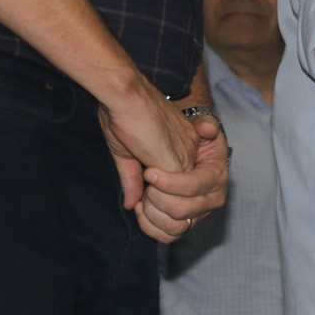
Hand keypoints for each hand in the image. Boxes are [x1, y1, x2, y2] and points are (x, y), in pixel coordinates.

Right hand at [98, 78, 199, 211]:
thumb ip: (132, 179)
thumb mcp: (126, 153)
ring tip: (142, 203)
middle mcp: (190, 154)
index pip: (184, 191)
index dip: (162, 209)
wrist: (126, 96)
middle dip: (162, 217)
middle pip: (188, 203)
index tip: (142, 207)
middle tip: (142, 210)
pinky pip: (173, 195)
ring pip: (181, 203)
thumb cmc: (124, 116)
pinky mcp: (177, 162)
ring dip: (158, 210)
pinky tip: (144, 194)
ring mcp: (186, 158)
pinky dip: (156, 202)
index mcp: (182, 149)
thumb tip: (132, 205)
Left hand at [138, 115, 229, 243]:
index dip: (169, 182)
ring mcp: (198, 214)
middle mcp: (212, 198)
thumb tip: (208, 129)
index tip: (149, 172)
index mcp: (217, 175)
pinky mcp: (184, 225)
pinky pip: (167, 236)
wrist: (180, 151)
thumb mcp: (200, 126)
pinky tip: (141, 207)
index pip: (194, 186)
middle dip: (156, 198)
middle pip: (181, 210)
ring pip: (174, 227)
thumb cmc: (189, 138)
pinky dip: (150, 227)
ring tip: (142, 195)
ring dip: (152, 213)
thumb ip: (206, 125)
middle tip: (145, 180)